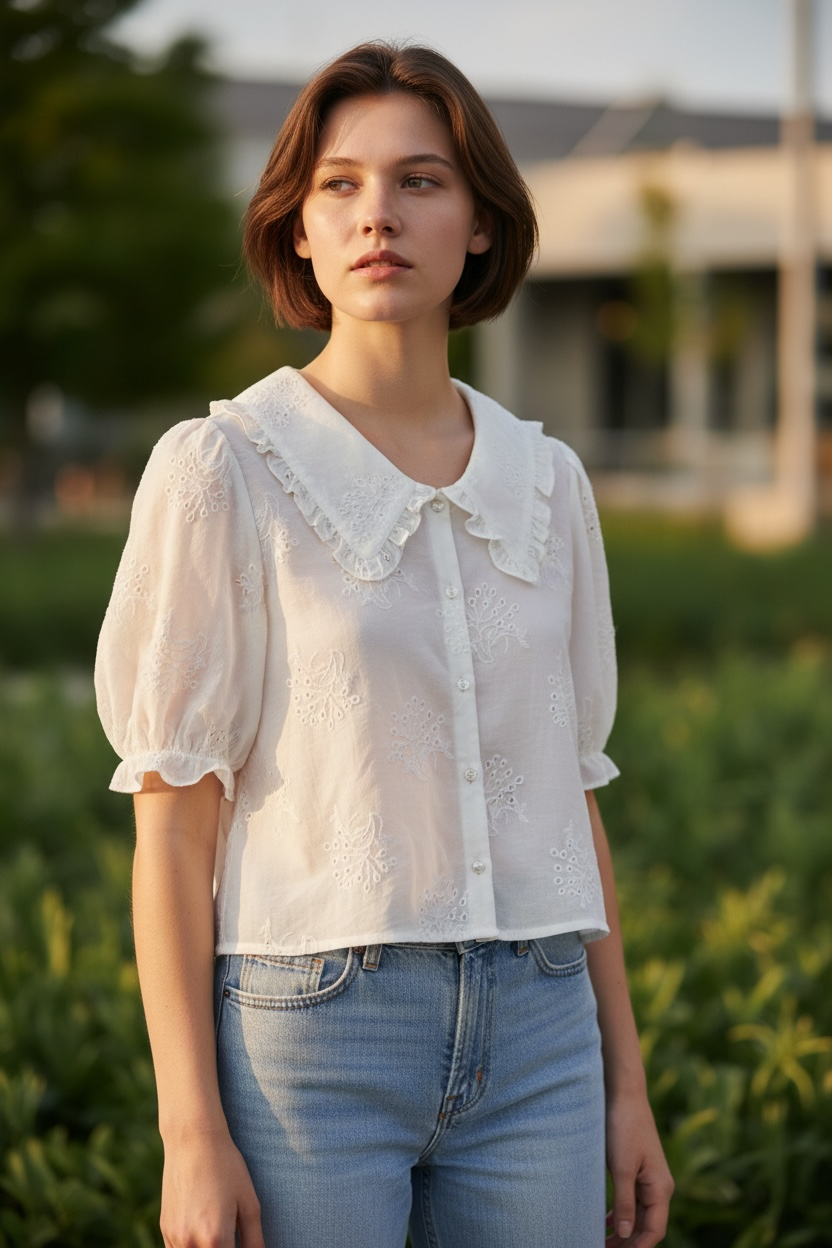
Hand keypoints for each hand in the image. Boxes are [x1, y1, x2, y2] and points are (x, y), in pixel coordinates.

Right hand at [160, 1127, 264, 1247]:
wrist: (193, 1140)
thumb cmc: (226, 1167)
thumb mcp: (249, 1202)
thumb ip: (255, 1240)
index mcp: (215, 1238)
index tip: (240, 1244)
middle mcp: (190, 1242)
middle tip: (231, 1238)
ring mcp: (175, 1237)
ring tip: (217, 1235)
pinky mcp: (165, 1230)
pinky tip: (203, 1236)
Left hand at [604, 1090, 673, 1246]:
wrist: (624, 1094)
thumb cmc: (623, 1127)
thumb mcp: (621, 1168)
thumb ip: (625, 1203)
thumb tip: (626, 1235)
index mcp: (660, 1188)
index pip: (653, 1230)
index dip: (637, 1247)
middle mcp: (659, 1186)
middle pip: (646, 1226)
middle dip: (628, 1242)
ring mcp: (648, 1178)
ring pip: (638, 1214)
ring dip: (623, 1230)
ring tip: (601, 1241)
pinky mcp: (637, 1169)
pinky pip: (632, 1200)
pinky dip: (620, 1214)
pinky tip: (605, 1222)